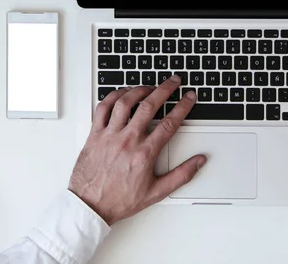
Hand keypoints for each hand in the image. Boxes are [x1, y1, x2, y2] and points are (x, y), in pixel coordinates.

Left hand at [68, 76, 205, 224]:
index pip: (169, 123)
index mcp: (144, 153)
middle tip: (173, 81)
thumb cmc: (119, 200)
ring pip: (125, 102)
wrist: (89, 206)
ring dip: (139, 90)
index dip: (183, 106)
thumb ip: (181, 175)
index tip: (189, 97)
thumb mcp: (157, 192)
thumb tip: (198, 162)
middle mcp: (127, 140)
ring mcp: (110, 135)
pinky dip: (113, 97)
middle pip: (149, 106)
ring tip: (149, 86)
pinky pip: (103, 108)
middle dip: (165, 89)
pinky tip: (122, 94)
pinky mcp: (95, 135)